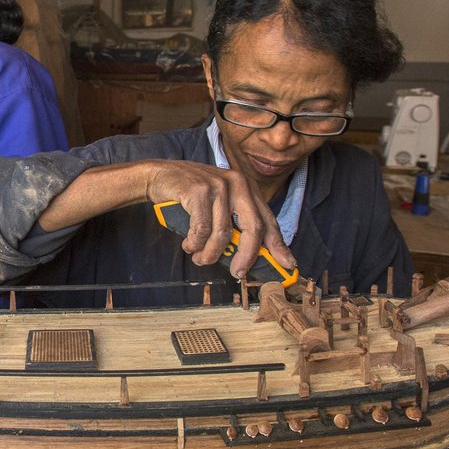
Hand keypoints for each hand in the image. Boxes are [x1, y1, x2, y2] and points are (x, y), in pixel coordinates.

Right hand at [142, 160, 293, 278]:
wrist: (159, 176)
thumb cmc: (190, 196)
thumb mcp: (219, 204)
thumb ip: (236, 224)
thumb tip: (250, 258)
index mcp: (247, 188)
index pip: (268, 220)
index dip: (279, 245)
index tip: (288, 264)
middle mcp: (237, 183)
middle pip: (253, 228)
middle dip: (247, 256)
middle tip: (238, 273)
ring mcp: (218, 186)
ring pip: (223, 234)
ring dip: (210, 254)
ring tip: (200, 259)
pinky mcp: (198, 190)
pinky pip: (201, 230)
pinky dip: (194, 244)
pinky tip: (188, 245)